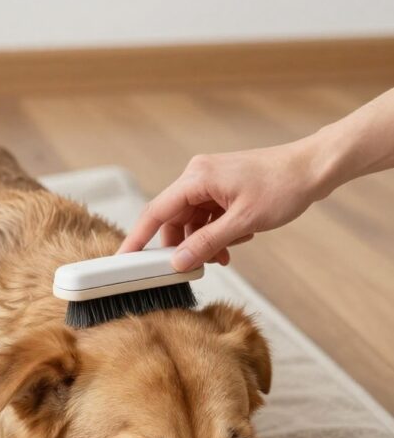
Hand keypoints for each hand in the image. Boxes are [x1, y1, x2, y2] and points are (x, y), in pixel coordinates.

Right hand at [118, 139, 321, 270]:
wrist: (312, 169)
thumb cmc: (282, 187)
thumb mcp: (243, 223)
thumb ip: (207, 244)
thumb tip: (178, 262)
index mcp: (197, 178)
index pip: (156, 212)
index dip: (138, 238)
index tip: (124, 259)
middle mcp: (198, 177)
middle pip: (174, 220)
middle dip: (184, 246)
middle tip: (195, 267)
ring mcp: (210, 183)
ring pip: (192, 222)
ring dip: (204, 243)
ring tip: (226, 255)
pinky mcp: (222, 190)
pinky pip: (207, 218)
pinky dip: (216, 235)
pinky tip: (235, 243)